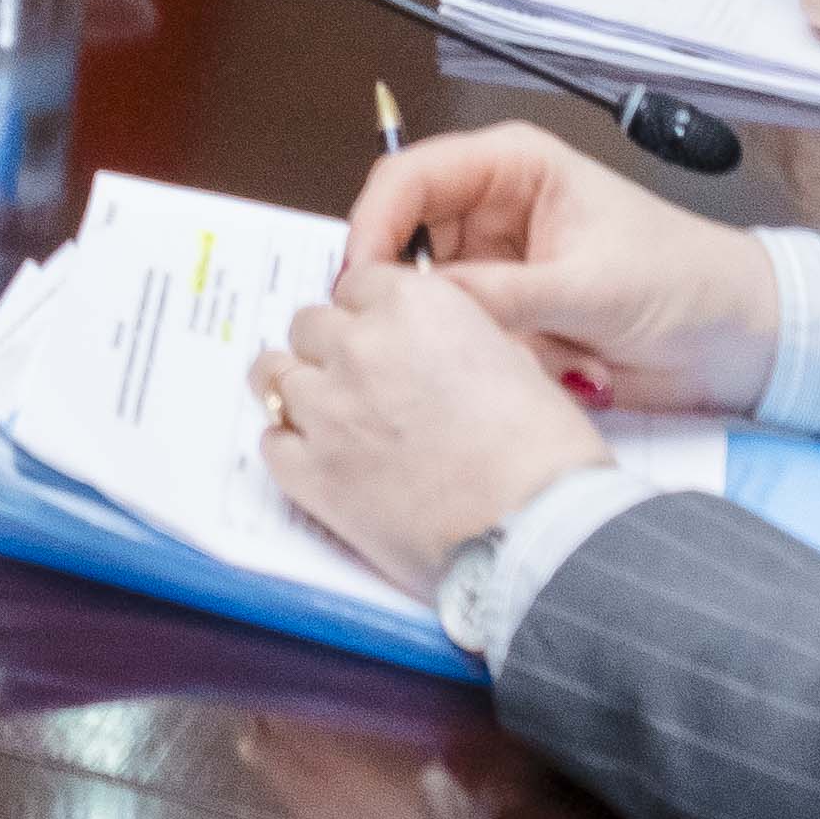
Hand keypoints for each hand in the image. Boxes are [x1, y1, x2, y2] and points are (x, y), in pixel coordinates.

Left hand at [251, 263, 616, 596]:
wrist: (537, 533)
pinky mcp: (310, 471)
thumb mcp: (518, 364)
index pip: (358, 285)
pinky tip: (320, 463)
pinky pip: (272, 442)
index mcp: (414, 306)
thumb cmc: (548, 454)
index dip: (368, 313)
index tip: (380, 337)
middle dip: (330, 349)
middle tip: (359, 385)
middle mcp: (359, 345)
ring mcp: (327, 408)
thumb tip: (441, 349)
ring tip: (327, 418)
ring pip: (273, 375)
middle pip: (309, 325)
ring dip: (298, 391)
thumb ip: (460, 340)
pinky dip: (290, 448)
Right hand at [338, 123, 790, 418]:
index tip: (356, 280)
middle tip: (375, 330)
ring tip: (429, 355)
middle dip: (390, 280)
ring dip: (427, 322)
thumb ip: (502, 295)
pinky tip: (465, 371)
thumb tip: (419, 305)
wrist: (744, 341)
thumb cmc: (683, 284)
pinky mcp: (505, 311)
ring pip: (423, 287)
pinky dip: (458, 350)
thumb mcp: (591, 286)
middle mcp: (491, 207)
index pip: (410, 178)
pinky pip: (456, 327)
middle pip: (402, 231)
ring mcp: (495, 261)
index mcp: (510, 167)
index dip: (373, 224)